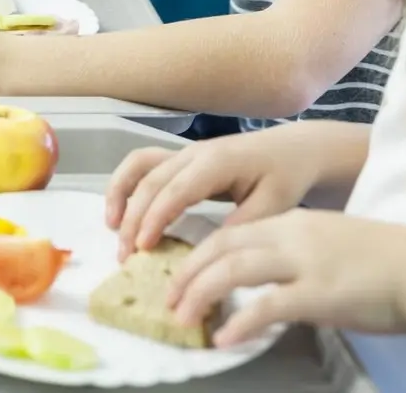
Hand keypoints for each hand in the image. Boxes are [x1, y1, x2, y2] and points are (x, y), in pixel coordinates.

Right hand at [105, 129, 320, 259]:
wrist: (293, 150)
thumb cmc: (285, 176)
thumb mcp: (274, 204)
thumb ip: (242, 224)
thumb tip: (210, 250)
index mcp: (216, 162)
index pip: (175, 191)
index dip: (155, 219)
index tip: (143, 248)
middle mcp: (194, 154)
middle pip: (151, 181)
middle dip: (133, 218)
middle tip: (125, 255)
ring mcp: (185, 154)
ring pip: (140, 167)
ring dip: (121, 195)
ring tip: (111, 228)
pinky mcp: (181, 159)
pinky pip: (145, 165)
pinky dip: (127, 185)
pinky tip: (121, 212)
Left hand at [167, 210, 405, 343]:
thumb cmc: (387, 262)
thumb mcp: (332, 245)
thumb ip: (298, 255)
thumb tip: (271, 281)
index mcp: (293, 223)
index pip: (229, 234)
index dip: (197, 255)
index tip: (179, 277)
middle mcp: (291, 236)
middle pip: (220, 247)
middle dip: (187, 273)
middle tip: (168, 300)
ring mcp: (303, 263)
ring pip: (232, 270)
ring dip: (200, 295)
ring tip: (183, 319)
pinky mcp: (318, 294)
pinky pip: (265, 306)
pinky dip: (238, 322)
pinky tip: (223, 338)